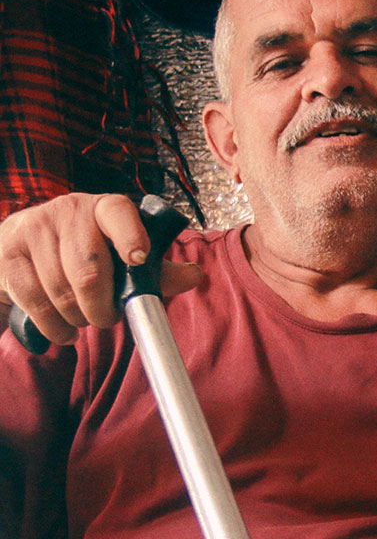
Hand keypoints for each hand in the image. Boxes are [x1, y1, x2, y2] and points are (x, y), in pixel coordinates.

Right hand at [0, 193, 202, 343]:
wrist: (20, 253)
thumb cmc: (86, 256)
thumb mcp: (123, 260)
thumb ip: (156, 271)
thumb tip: (195, 275)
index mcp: (105, 208)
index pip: (119, 212)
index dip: (130, 235)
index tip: (138, 258)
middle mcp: (68, 210)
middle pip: (89, 271)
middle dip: (102, 308)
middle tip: (106, 318)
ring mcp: (34, 229)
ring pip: (62, 292)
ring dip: (77, 320)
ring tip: (82, 320)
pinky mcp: (8, 254)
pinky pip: (35, 302)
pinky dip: (54, 327)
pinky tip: (63, 329)